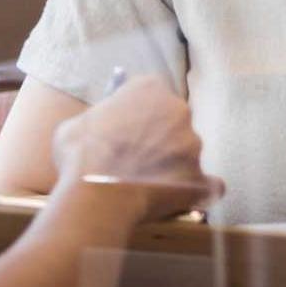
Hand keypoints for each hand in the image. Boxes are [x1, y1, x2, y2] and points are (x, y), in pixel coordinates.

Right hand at [51, 77, 223, 215]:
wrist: (96, 193)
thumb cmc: (80, 155)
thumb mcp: (76, 124)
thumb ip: (97, 120)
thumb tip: (98, 127)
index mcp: (149, 88)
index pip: (150, 91)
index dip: (138, 110)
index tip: (129, 124)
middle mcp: (178, 110)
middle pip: (173, 120)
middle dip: (159, 136)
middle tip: (138, 156)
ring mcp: (192, 145)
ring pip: (188, 152)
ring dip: (173, 164)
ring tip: (148, 184)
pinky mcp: (200, 178)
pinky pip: (209, 185)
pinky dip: (199, 191)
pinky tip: (183, 198)